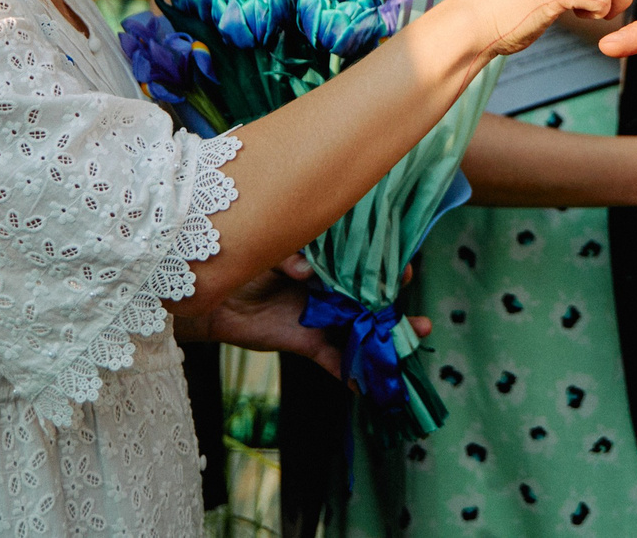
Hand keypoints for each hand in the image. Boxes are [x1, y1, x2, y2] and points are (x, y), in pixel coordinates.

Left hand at [196, 253, 431, 369]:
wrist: (213, 300)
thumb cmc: (243, 264)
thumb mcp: (268, 250)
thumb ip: (289, 255)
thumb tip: (307, 271)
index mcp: (326, 261)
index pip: (365, 261)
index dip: (388, 266)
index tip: (404, 271)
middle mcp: (331, 290)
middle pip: (373, 300)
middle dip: (400, 311)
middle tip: (423, 324)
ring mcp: (323, 319)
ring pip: (362, 331)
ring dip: (387, 342)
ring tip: (412, 347)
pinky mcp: (308, 344)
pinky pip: (335, 360)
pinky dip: (350, 374)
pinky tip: (367, 386)